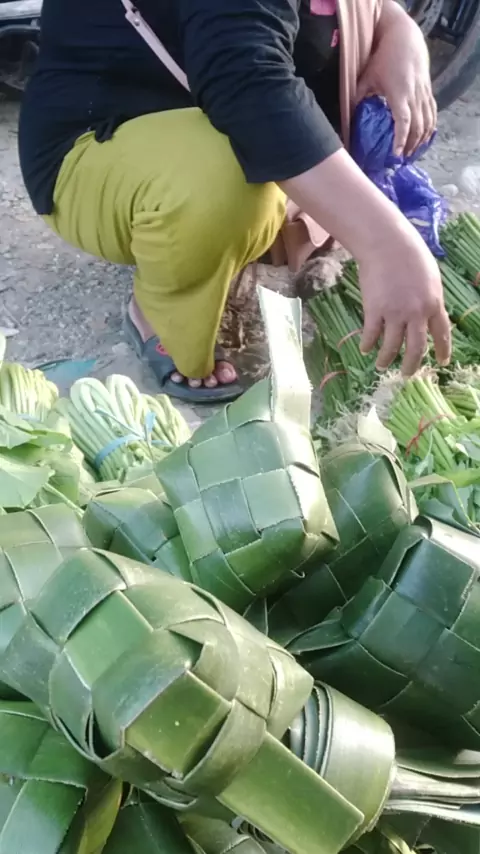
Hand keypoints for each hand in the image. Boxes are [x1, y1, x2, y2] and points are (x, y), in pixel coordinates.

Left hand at [356, 1, 436, 155]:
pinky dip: (429, 128)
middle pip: (418, 127)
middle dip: (411, 146)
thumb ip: (358, 97)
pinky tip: (423, 138)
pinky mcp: (428, 91)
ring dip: (421, 140)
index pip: (404, 122)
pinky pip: (432, 114)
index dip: (401, 139)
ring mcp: (424, 93)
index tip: (396, 155)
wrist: (405, 38)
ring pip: (428, 122)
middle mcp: (414, 95)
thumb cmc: (383, 58)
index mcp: (399, 94)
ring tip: (411, 153)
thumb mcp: (367, 77)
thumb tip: (346, 118)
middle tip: (401, 160)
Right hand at [358, 228, 450, 375]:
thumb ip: (429, 299)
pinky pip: (372, 334)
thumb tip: (426, 315)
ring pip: (392, 346)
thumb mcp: (430, 278)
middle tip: (407, 374)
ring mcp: (395, 313)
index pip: (441, 333)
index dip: (442, 350)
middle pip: (416, 348)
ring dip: (386, 359)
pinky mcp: (375, 310)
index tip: (441, 362)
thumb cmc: (410, 254)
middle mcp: (416, 313)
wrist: (386, 243)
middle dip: (411, 364)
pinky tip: (365, 349)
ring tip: (381, 366)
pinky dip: (368, 344)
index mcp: (434, 304)